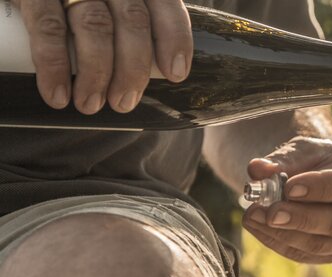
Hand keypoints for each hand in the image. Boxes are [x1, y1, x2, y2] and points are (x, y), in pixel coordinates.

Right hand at [12, 0, 191, 113]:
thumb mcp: (115, 6)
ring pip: (95, 26)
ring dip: (96, 74)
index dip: (175, 39)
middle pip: (133, 20)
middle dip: (133, 69)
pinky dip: (54, 66)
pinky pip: (48, 28)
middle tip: (123, 102)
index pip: (166, 5)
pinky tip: (59, 94)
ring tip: (90, 104)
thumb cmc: (82, 3)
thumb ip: (132, 26)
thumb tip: (149, 75)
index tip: (175, 74)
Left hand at [242, 137, 331, 263]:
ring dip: (283, 233)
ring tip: (253, 215)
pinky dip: (277, 242)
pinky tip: (257, 226)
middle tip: (270, 211)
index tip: (289, 188)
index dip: (320, 188)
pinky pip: (304, 254)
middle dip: (300, 218)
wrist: (323, 180)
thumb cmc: (318, 161)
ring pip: (319, 244)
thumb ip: (283, 159)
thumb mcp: (304, 150)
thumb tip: (257, 170)